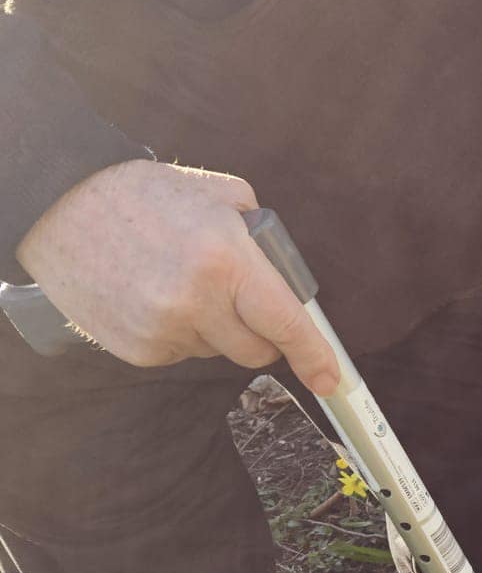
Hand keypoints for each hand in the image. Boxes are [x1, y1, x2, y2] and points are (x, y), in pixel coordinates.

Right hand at [15, 160, 339, 394]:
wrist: (60, 206)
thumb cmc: (143, 194)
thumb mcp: (219, 194)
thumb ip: (262, 235)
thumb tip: (285, 278)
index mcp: (225, 259)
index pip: (285, 322)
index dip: (315, 355)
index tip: (331, 378)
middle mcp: (196, 301)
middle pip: (256, 351)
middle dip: (261, 334)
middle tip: (241, 299)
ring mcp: (163, 330)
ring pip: (216, 351)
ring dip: (214, 327)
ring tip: (178, 281)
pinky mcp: (138, 350)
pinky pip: (181, 352)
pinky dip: (179, 332)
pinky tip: (153, 295)